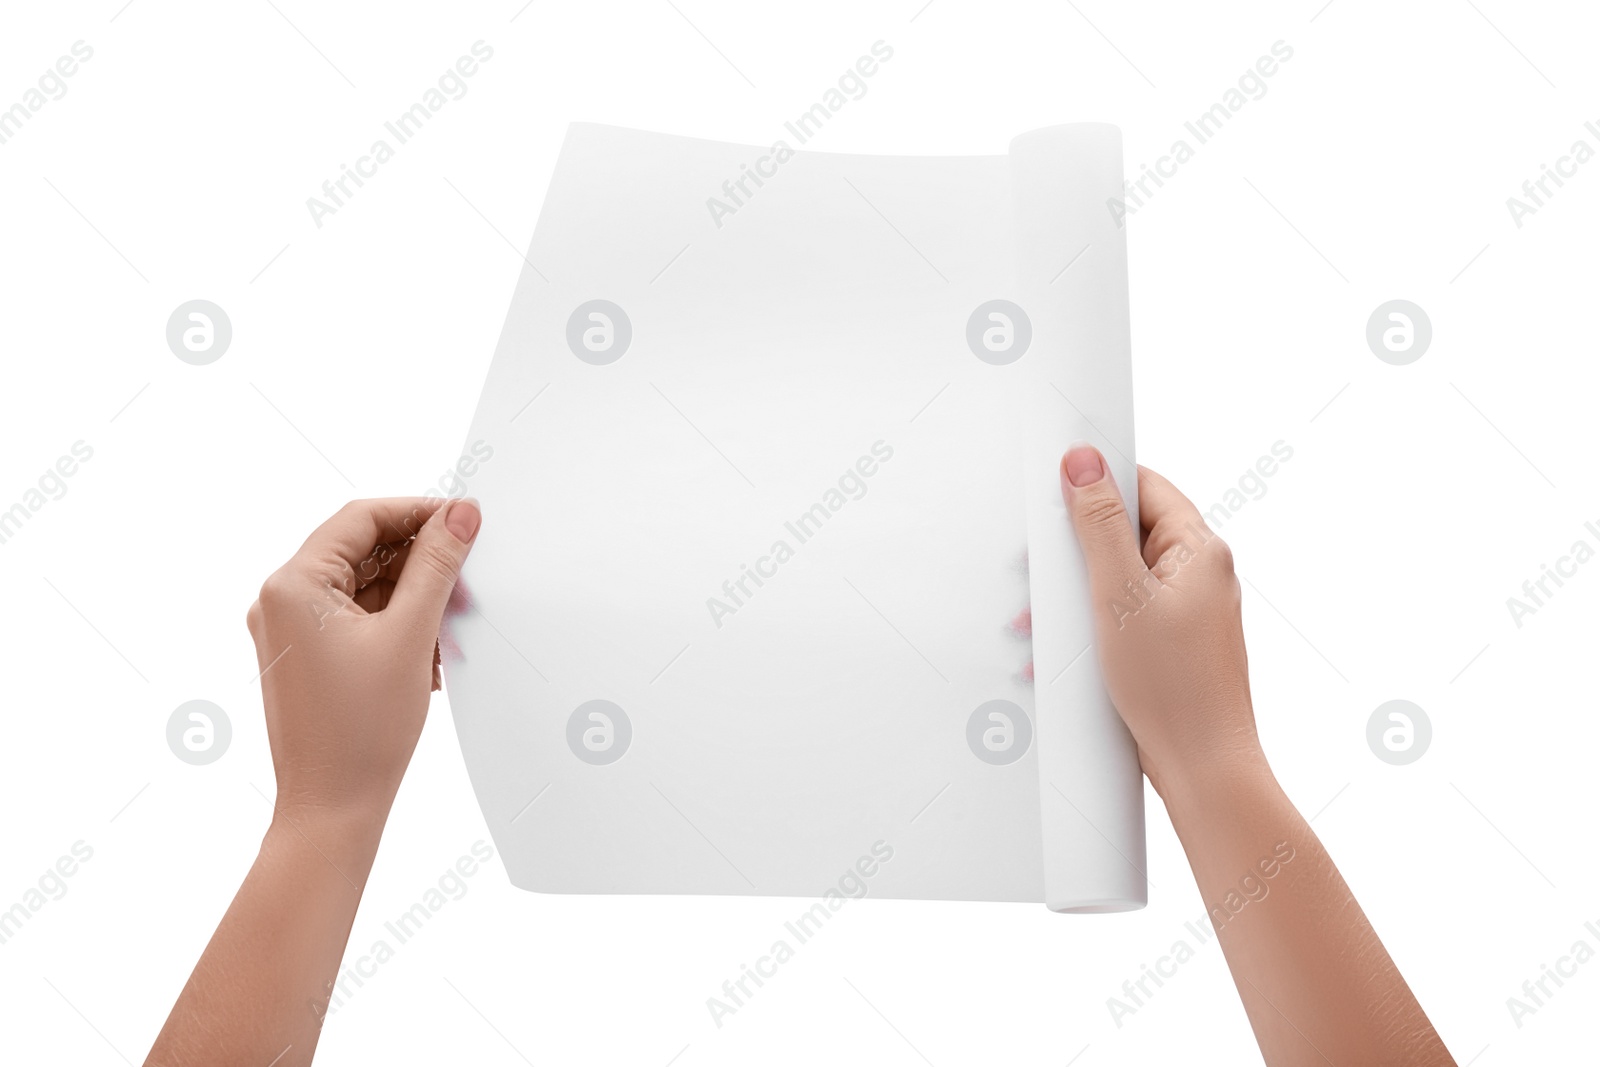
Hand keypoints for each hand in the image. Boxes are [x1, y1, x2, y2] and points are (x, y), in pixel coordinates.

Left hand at [245, 497, 480, 824]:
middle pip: (360, 549)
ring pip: (362, 583)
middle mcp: (281, 601)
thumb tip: (459, 514)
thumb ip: (436, 566)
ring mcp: (291, 631)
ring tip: (450, 619)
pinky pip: (356, 616)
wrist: (332, 808)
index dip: (417, 512)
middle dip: (417, 557)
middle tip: (466, 570)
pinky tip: (429, 647)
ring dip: (410, 592)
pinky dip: (395, 620)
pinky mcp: (307, 657)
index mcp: (293, 586)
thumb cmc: (359, 733)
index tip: (463, 519)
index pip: (361, 519)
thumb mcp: (409, 635)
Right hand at [1058, 445, 1261, 797]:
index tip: (1054, 488)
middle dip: (1073, 551)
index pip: (1144, 486)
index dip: (1097, 482)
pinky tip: (1058, 651)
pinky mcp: (1172, 644)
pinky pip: (1123, 615)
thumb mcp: (1120, 596)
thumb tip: (1083, 462)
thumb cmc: (1175, 689)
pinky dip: (1089, 625)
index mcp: (1199, 550)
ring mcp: (1187, 611)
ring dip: (1073, 595)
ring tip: (1034, 622)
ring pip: (1118, 578)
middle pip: (1126, 532)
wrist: (1204, 769)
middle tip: (1034, 570)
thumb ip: (1099, 525)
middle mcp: (1200, 575)